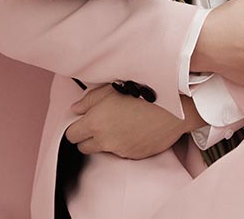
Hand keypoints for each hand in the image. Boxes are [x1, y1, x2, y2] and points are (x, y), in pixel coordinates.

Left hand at [64, 86, 195, 158]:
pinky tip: (132, 128)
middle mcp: (105, 140)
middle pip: (83, 147)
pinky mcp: (133, 156)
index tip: (80, 121)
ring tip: (119, 122)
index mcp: (96, 122)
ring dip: (105, 140)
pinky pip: (120, 152)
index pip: (71, 134)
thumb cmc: (143, 92)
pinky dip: (122, 143)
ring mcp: (119, 150)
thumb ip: (89, 100)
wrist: (172, 107)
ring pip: (102, 149)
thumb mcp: (111, 87)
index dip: (74, 127)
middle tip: (98, 122)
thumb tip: (76, 109)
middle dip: (86, 137)